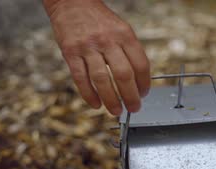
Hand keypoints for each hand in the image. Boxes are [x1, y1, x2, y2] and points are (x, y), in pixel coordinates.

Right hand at [43, 0, 149, 114]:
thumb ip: (129, 51)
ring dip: (111, 100)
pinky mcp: (70, 52)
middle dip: (130, 96)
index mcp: (124, 34)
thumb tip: (138, 81)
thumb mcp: (121, 29)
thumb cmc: (99, 20)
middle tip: (133, 108)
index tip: (144, 94)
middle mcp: (107, 40)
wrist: (72, 2)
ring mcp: (88, 47)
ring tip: (116, 111)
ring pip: (102, 80)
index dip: (144, 83)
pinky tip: (96, 104)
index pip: (140, 64)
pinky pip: (80, 78)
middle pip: (123, 75)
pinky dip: (89, 94)